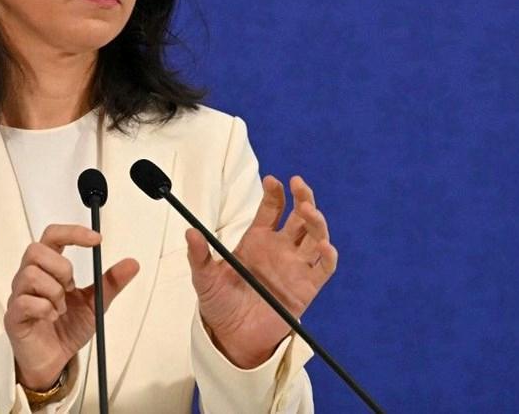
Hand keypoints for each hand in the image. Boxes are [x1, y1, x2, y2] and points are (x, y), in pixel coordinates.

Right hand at [4, 224, 138, 390]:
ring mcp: (19, 295)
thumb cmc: (67, 328)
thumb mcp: (95, 303)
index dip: (73, 232)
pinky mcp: (14, 316)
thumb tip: (132, 264)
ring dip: (55, 292)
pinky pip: (25, 301)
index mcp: (48, 268)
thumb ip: (111, 282)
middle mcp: (29, 277)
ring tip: (62, 308)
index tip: (96, 240)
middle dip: (62, 267)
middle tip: (72, 287)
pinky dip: (46, 309)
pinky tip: (52, 317)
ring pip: (31, 274)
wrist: (55, 361)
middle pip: (36, 250)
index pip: (53, 235)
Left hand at [186, 175, 337, 367]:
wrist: (232, 337)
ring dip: (316, 220)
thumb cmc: (220, 303)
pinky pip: (324, 267)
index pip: (272, 208)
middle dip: (303, 197)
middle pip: (300, 215)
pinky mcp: (307, 287)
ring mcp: (296, 266)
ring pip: (315, 235)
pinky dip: (328, 255)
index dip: (275, 193)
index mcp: (258, 239)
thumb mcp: (205, 279)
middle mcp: (281, 248)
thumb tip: (190, 232)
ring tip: (308, 210)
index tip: (272, 181)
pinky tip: (323, 245)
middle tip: (298, 185)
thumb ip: (199, 256)